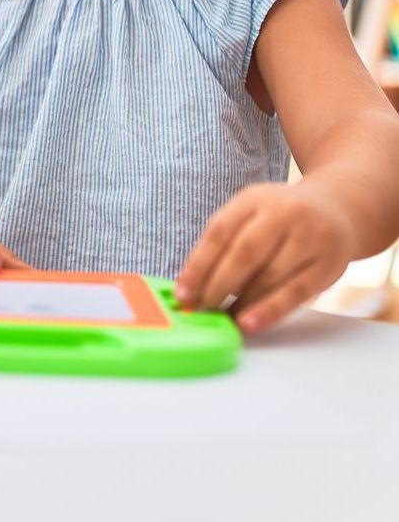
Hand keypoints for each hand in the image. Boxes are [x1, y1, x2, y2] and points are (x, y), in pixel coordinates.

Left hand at [175, 181, 355, 332]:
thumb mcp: (250, 213)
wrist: (338, 210)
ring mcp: (310, 238)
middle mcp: (284, 213)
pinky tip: (251, 323)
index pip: (219, 232)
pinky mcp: (329, 264)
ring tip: (224, 318)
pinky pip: (296, 293)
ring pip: (270, 276)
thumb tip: (193, 284)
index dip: (198, 265)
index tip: (183, 292)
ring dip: (243, 302)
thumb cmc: (279, 218)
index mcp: (254, 198)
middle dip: (218, 285)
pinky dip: (270, 311)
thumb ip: (224, 242)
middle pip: (245, 253)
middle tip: (201, 309)